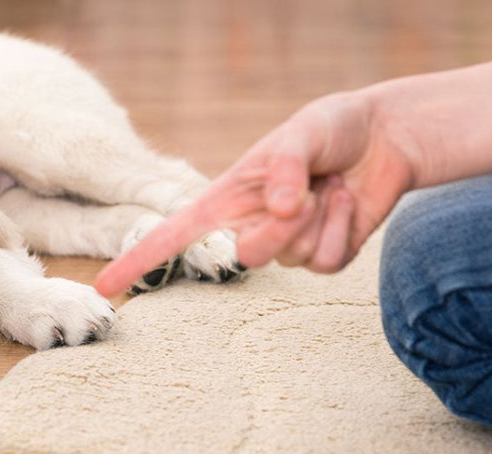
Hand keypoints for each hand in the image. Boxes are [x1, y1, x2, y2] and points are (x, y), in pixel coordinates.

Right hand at [96, 91, 415, 296]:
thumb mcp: (303, 132)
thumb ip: (285, 167)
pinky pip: (326, 263)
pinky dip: (343, 229)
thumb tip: (278, 208)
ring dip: (319, 219)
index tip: (106, 287)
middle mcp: (250, 225)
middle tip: (307, 193)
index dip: (137, 260)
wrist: (385, 138)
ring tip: (331, 186)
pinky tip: (348, 202)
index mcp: (226, 197)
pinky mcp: (322, 256)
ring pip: (291, 259)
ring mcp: (286, 246)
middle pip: (246, 257)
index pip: (172, 234)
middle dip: (279, 230)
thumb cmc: (331, 128)